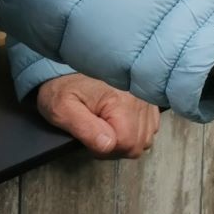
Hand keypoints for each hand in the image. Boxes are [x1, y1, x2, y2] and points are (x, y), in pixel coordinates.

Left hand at [35, 72, 160, 157]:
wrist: (70, 63)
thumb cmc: (64, 86)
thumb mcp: (62, 109)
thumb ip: (85, 129)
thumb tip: (107, 145)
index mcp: (120, 101)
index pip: (126, 144)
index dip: (106, 150)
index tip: (91, 139)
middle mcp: (139, 99)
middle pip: (138, 144)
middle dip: (117, 147)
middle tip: (97, 136)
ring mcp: (146, 100)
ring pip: (146, 138)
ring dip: (127, 140)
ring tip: (107, 129)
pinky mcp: (148, 100)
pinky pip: (151, 127)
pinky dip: (136, 131)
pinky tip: (119, 124)